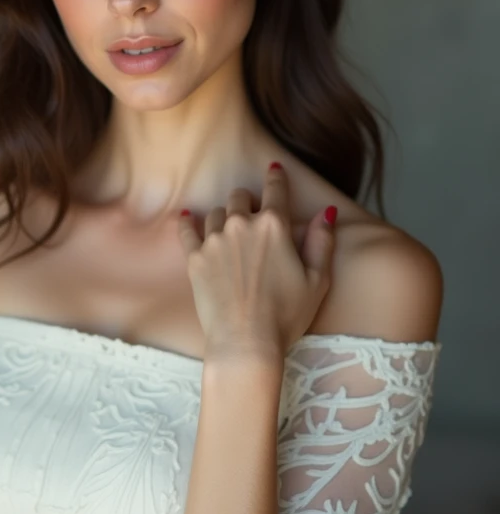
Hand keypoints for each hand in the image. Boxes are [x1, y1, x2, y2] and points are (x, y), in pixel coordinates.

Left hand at [176, 162, 336, 368]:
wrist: (245, 342)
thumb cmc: (286, 315)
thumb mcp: (318, 280)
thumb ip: (322, 242)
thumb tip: (326, 212)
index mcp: (274, 226)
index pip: (275, 190)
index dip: (277, 178)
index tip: (274, 171)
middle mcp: (241, 225)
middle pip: (240, 197)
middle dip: (248, 202)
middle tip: (253, 215)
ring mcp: (214, 240)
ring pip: (216, 212)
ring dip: (224, 215)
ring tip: (230, 230)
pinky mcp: (195, 258)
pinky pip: (187, 229)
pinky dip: (188, 222)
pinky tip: (187, 217)